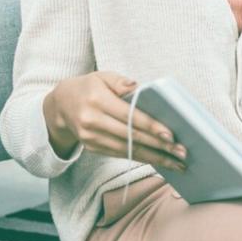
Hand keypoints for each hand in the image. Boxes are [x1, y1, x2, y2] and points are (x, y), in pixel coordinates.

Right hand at [42, 71, 187, 170]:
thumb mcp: (102, 76)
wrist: (59, 106)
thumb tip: (141, 87)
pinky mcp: (93, 148)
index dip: (150, 126)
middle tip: (182, 152)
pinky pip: (121, 154)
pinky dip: (142, 158)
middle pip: (131, 136)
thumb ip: (121, 82)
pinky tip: (160, 161)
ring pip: (128, 150)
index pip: (128, 116)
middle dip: (159, 146)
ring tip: (177, 163)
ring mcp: (91, 138)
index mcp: (97, 101)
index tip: (170, 134)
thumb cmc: (88, 87)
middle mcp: (92, 122)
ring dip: (154, 158)